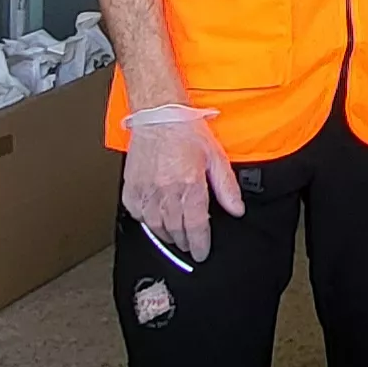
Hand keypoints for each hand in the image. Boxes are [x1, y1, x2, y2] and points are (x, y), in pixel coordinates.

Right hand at [121, 110, 241, 264]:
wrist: (158, 113)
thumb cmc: (186, 130)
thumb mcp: (216, 156)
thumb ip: (227, 187)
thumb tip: (236, 209)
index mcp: (189, 183)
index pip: (195, 226)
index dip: (200, 244)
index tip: (201, 253)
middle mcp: (166, 189)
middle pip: (176, 230)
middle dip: (185, 242)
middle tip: (190, 245)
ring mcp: (146, 189)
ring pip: (156, 226)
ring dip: (167, 235)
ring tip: (175, 236)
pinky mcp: (131, 186)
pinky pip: (137, 214)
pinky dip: (147, 221)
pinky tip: (155, 219)